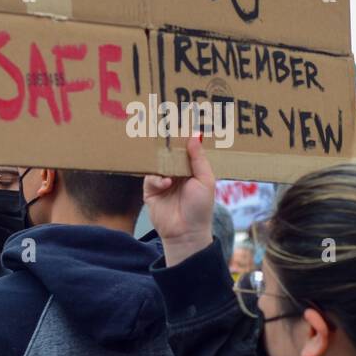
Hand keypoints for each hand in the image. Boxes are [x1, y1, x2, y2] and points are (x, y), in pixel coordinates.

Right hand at [144, 135, 216, 267]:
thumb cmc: (200, 208)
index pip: (184, 149)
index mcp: (190, 169)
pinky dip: (157, 179)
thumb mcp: (205, 180)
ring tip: (165, 157)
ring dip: (161, 161)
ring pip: (157, 164)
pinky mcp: (151, 192)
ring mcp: (162, 182)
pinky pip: (150, 179)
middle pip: (168, 154)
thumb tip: (195, 135)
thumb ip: (199, 159)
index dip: (182, 138)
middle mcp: (175, 173)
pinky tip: (166, 183)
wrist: (186, 233)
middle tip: (165, 130)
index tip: (180, 122)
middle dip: (167, 145)